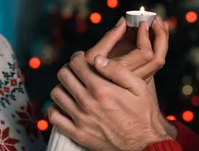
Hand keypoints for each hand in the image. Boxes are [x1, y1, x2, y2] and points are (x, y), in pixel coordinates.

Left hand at [49, 52, 171, 150]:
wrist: (145, 143)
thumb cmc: (143, 112)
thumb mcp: (138, 87)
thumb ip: (117, 70)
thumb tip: (97, 58)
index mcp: (101, 89)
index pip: (76, 64)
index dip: (77, 57)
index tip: (82, 58)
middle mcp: (88, 103)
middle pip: (63, 76)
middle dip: (69, 69)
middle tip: (77, 71)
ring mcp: (81, 119)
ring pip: (56, 94)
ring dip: (63, 86)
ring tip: (72, 87)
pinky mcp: (77, 134)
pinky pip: (54, 117)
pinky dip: (56, 108)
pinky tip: (66, 105)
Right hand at [85, 16, 168, 82]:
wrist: (90, 95)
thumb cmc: (86, 73)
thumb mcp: (93, 55)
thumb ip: (110, 37)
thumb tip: (124, 20)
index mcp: (124, 73)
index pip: (145, 54)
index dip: (146, 36)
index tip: (142, 22)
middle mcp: (136, 80)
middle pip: (158, 59)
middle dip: (161, 36)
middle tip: (157, 18)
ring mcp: (140, 80)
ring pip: (158, 60)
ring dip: (162, 39)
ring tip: (161, 22)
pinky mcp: (141, 77)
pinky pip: (154, 60)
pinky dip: (157, 45)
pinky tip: (155, 31)